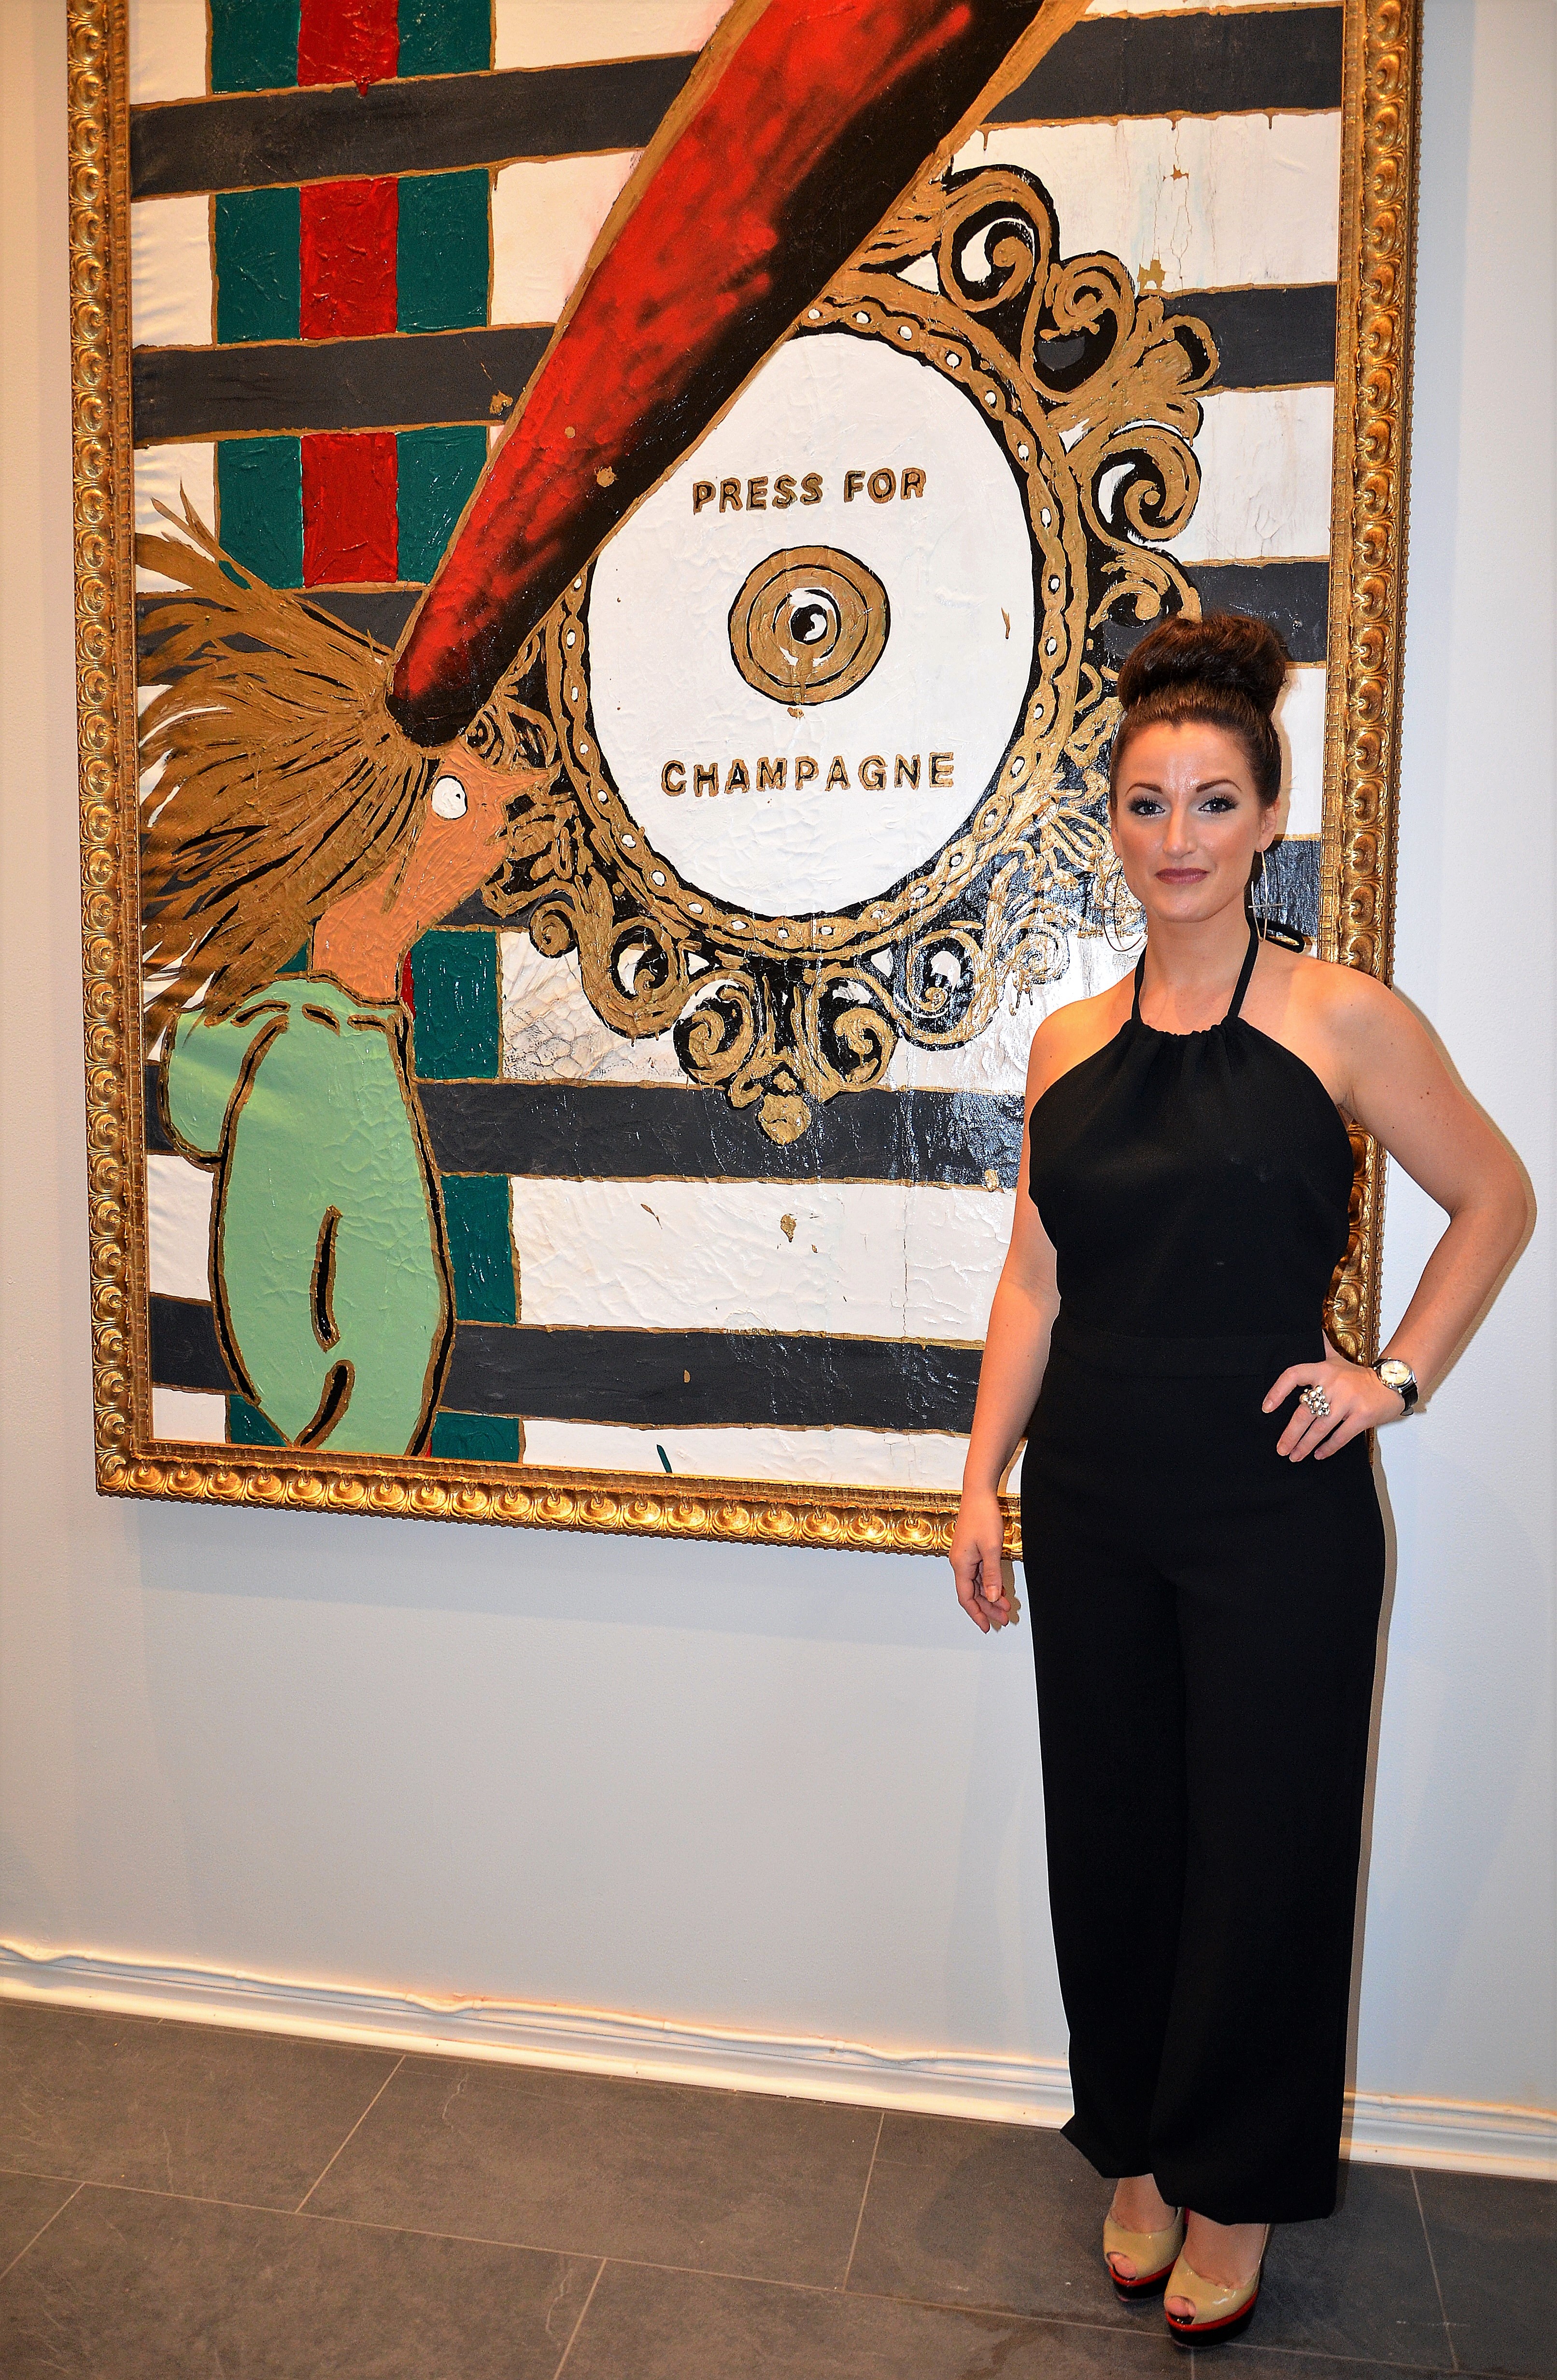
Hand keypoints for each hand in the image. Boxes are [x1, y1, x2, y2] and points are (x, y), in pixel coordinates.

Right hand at [950, 1486, 1015, 1630]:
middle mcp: (960, 1563)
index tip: (987, 1627)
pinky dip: (989, 1583)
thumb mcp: (990, 1548)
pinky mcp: (972, 1550)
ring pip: (976, 1584)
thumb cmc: (983, 1518)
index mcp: (961, 1565)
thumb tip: (990, 1598)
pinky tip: (999, 1590)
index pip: (966, 1597)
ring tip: (1005, 1607)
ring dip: (989, 1596)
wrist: (978, 1494)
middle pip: (971, 1593)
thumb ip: (991, 1575)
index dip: (976, 1613)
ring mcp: (965, 1557)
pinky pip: (979, 1573)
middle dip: (987, 1607)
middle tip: (1004, 1618)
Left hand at [1264, 1335, 1405, 1459]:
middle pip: (1304, 1412)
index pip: (1293, 1375)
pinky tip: (1319, 1455)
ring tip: (1295, 1456)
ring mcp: (1348, 1401)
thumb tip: (1310, 1332)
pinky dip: (1328, 1448)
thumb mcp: (1337, 1360)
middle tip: (1281, 1449)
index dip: (1277, 1391)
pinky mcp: (1362, 1416)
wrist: (1393, 1382)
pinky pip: (1341, 1436)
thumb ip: (1321, 1349)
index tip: (1266, 1408)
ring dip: (1305, 1445)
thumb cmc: (1359, 1376)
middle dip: (1290, 1434)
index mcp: (1323, 1370)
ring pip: (1320, 1427)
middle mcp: (1333, 1384)